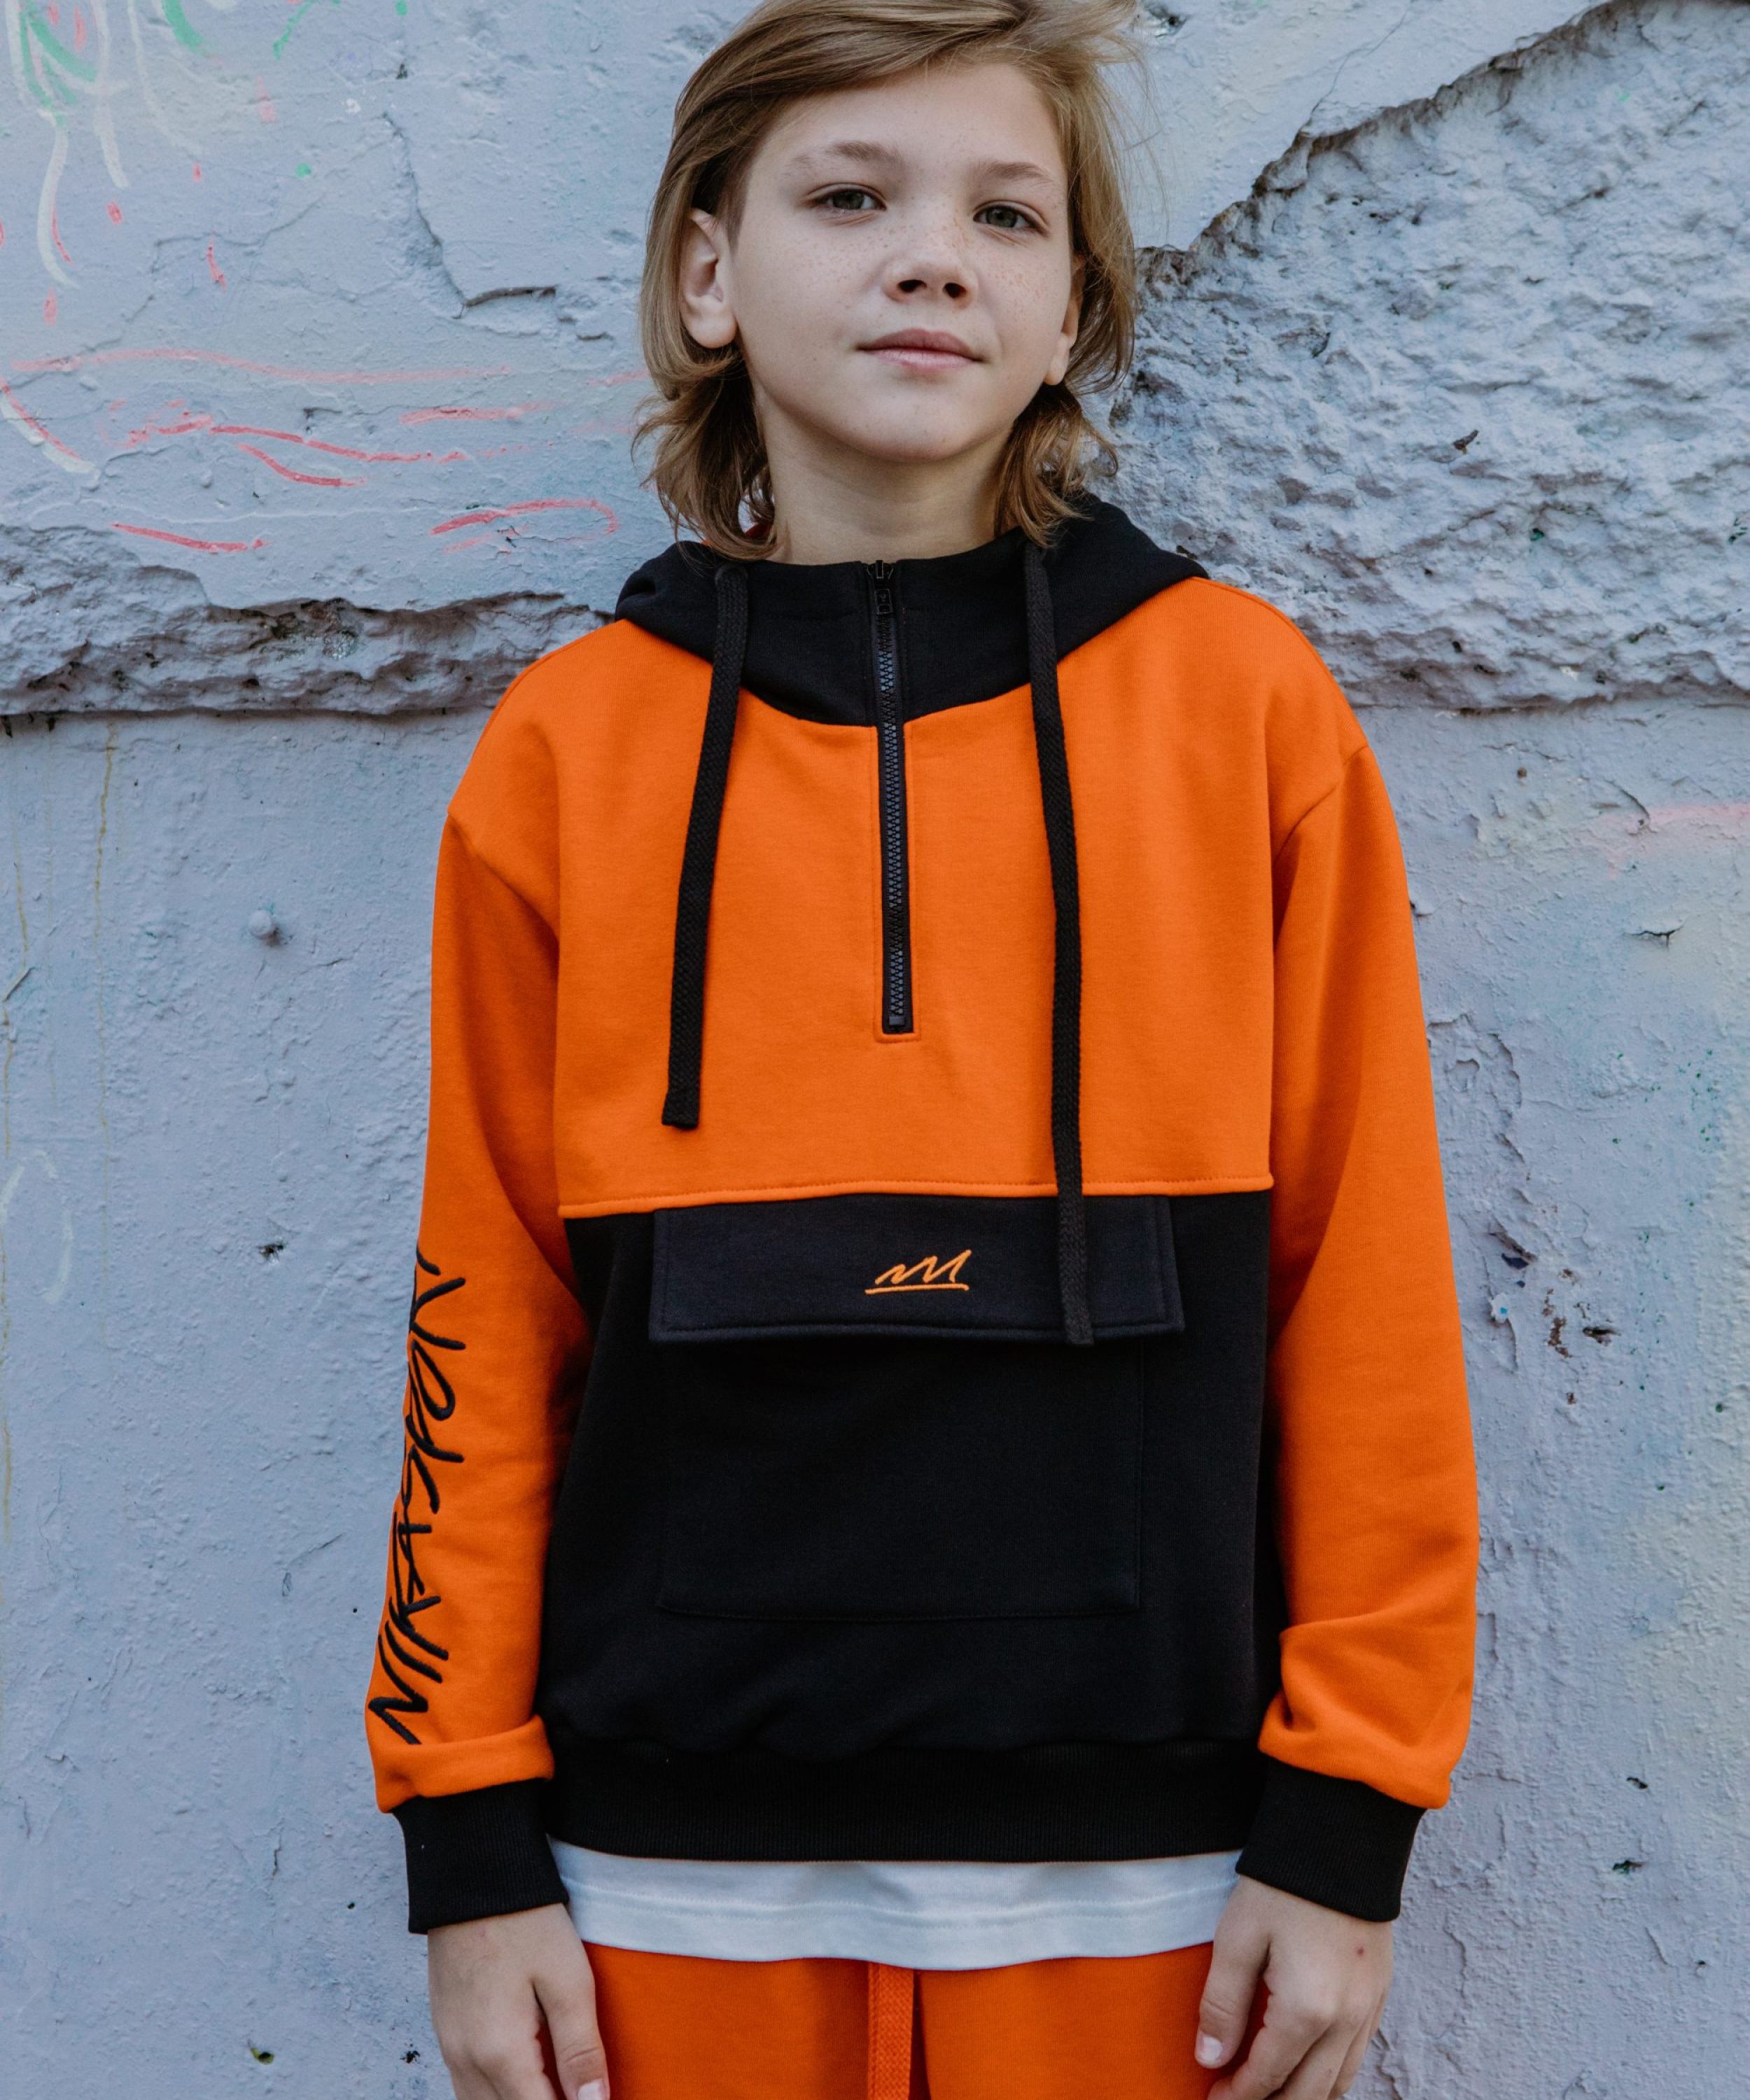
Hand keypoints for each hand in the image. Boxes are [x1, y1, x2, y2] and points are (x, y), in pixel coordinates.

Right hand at [428, 1903, 608, 2099]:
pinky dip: (495, 2094)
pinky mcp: (445, 2032)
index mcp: (501, 2053)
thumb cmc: (526, 1921)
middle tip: (578, 2088)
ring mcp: (450, 2048)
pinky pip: (467, 2088)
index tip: (594, 2097)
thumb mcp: (569, 1979)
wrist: (473, 1874)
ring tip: (555, 2083)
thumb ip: (581, 2049)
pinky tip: (524, 2077)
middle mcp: (466, 2061)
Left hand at [1195, 1875, 1391, 2099]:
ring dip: (1304, 2097)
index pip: (1268, 2076)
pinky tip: (1308, 2064)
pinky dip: (1332, 2074)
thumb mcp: (1238, 1937)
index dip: (1238, 2096)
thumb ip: (1222, 2003)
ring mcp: (1368, 2008)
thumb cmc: (1283, 1884)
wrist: (1341, 1838)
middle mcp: (1345, 2021)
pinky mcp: (1378, 1992)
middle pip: (1309, 2094)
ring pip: (1340, 2083)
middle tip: (1237, 2099)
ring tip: (1269, 2092)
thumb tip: (1210, 2059)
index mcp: (1307, 2011)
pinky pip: (1358, 2055)